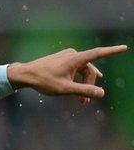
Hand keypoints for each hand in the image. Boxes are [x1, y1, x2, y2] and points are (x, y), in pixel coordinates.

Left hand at [6, 45, 127, 103]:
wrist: (25, 75)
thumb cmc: (44, 81)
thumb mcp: (65, 89)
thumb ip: (84, 91)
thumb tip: (102, 93)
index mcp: (74, 59)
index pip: (98, 53)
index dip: (112, 51)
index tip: (125, 47)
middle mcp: (72, 54)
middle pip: (89, 70)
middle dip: (89, 86)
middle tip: (84, 102)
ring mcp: (66, 56)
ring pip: (82, 71)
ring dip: (83, 84)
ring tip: (81, 100)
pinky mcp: (62, 59)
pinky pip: (75, 69)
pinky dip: (77, 79)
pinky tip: (77, 87)